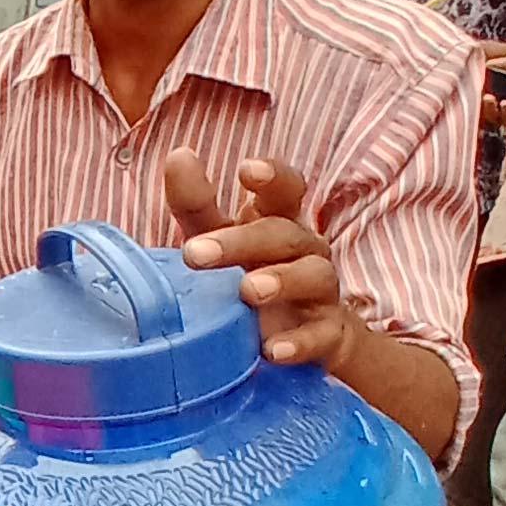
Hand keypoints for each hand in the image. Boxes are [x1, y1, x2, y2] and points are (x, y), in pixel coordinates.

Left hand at [165, 150, 355, 370]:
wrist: (313, 342)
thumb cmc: (256, 277)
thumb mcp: (224, 243)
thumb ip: (199, 207)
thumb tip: (178, 156)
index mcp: (279, 224)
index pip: (285, 190)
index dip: (272, 177)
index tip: (247, 171)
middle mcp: (305, 252)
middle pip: (284, 234)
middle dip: (242, 240)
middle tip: (195, 253)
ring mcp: (320, 294)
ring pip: (313, 276)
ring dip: (281, 281)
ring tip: (248, 291)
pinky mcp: (327, 336)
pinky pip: (321, 336)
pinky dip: (299, 342)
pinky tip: (272, 350)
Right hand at [482, 49, 505, 130]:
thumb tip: (486, 63)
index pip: (487, 88)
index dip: (477, 87)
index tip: (471, 81)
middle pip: (486, 104)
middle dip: (479, 99)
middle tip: (477, 92)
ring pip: (494, 115)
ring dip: (488, 108)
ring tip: (489, 98)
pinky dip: (503, 112)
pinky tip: (504, 103)